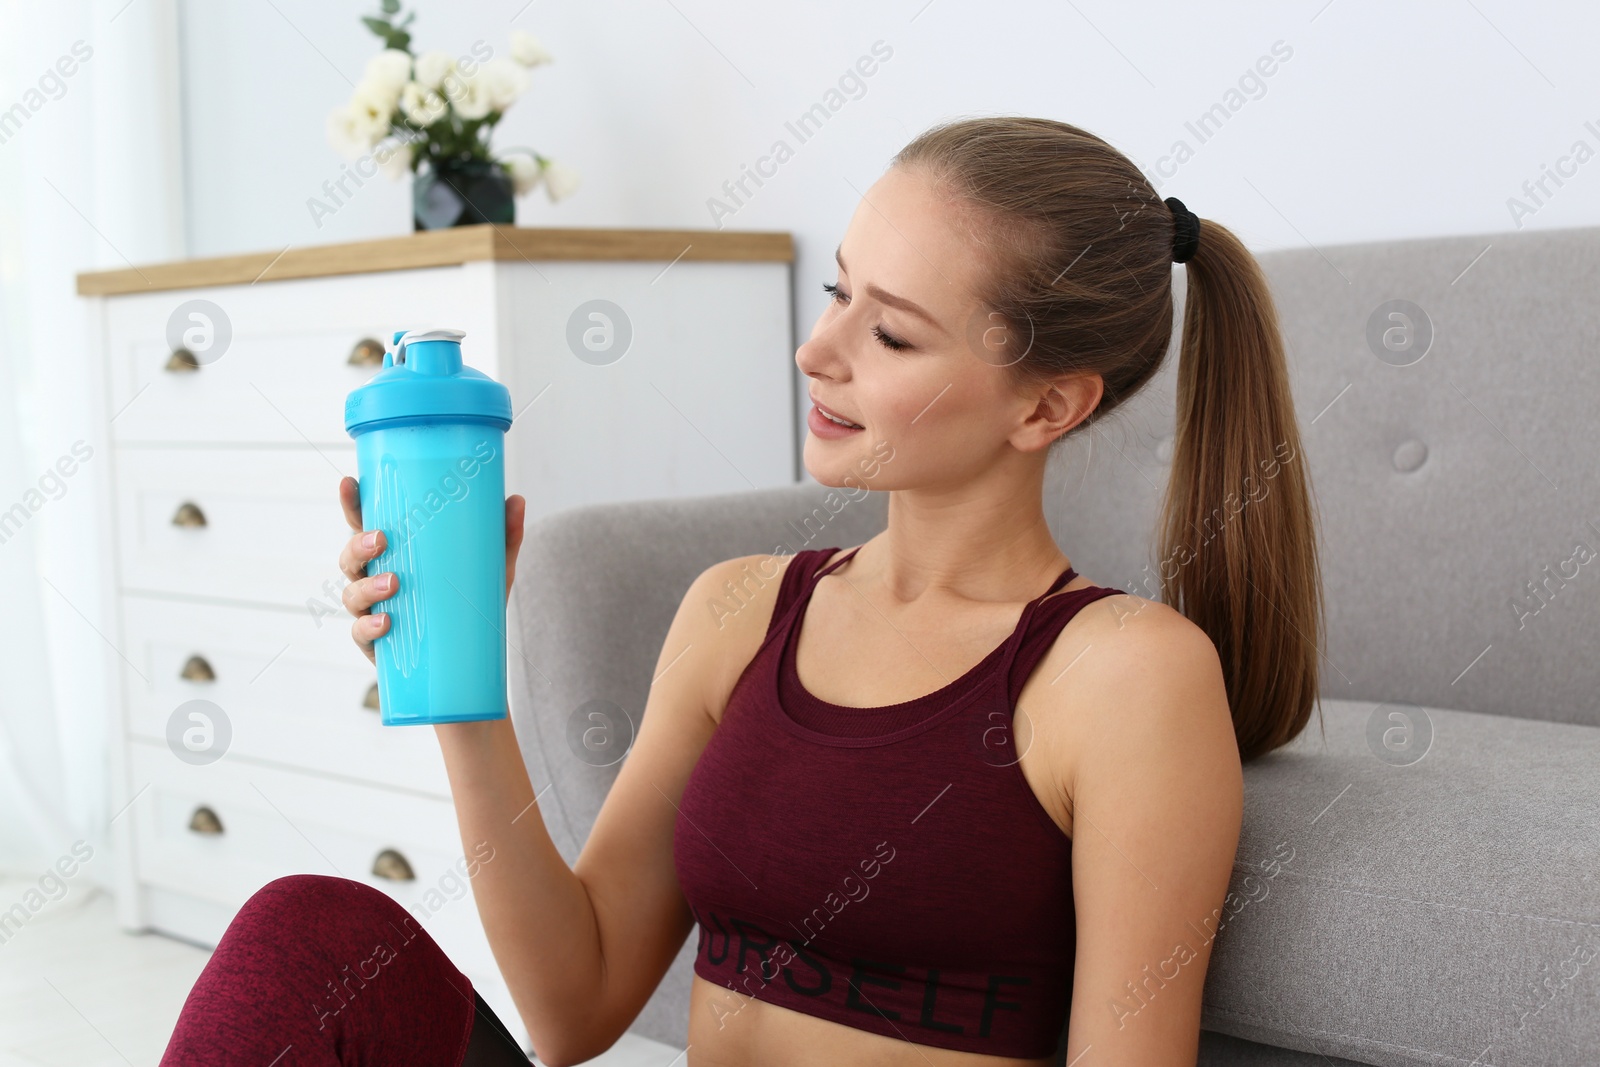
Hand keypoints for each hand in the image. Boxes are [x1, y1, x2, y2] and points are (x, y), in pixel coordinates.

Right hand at [337, 476, 527, 665]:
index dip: (351, 504)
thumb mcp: (489, 568)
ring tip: (392, 583)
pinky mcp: (377, 643)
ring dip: (367, 587)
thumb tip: (517, 500)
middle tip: (380, 539)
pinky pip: (361, 634)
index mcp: (393, 553)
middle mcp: (374, 578)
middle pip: (350, 557)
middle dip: (358, 546)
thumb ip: (502, 537)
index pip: (363, 524)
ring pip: (352, 593)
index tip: (349, 483)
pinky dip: (369, 628)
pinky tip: (386, 623)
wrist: (467, 659)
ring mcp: (372, 611)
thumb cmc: (468, 602)